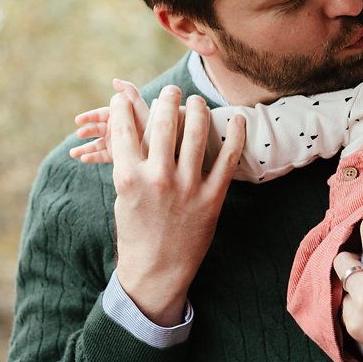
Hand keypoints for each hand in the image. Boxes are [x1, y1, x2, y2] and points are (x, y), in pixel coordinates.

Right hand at [71, 79, 148, 163]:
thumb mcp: (140, 108)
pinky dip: (93, 157)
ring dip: (84, 148)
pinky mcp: (120, 157)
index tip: (78, 120)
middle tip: (80, 134)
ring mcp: (118, 143)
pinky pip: (103, 156)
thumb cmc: (152, 125)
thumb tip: (115, 81)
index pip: (101, 115)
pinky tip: (84, 159)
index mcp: (120, 116)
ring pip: (97, 144)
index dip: (89, 117)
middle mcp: (117, 128)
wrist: (165, 146)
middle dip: (87, 132)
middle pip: (97, 129)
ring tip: (74, 153)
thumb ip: (129, 93)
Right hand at [109, 85, 245, 324]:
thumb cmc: (136, 231)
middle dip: (167, 99)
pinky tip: (238, 119)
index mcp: (129, 176)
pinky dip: (235, 135)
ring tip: (197, 101)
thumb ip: (129, 161)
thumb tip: (131, 127)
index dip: (124, 106)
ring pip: (195, 133)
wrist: (156, 271)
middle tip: (171, 90)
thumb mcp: (124, 194)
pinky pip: (228, 158)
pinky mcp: (211, 198)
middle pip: (162, 123)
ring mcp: (186, 187)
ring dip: (197, 110)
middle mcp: (157, 178)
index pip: (124, 128)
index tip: (125, 96)